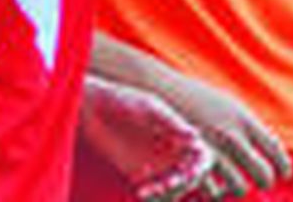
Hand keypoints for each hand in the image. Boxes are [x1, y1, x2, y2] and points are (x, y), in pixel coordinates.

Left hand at [80, 76, 212, 201]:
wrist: (91, 107)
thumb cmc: (122, 100)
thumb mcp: (148, 108)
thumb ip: (171, 123)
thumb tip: (195, 136)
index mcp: (178, 133)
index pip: (201, 156)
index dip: (201, 166)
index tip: (191, 171)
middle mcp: (170, 150)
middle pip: (190, 176)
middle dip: (183, 183)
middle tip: (169, 183)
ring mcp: (154, 163)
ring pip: (173, 187)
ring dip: (168, 192)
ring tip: (152, 189)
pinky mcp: (136, 173)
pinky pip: (151, 190)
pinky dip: (151, 194)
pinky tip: (140, 191)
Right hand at [158, 71, 291, 196]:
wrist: (155, 89)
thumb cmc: (192, 96)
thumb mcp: (226, 103)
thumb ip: (247, 127)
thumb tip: (269, 151)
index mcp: (243, 119)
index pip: (277, 152)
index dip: (283, 168)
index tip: (282, 173)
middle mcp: (231, 135)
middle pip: (264, 175)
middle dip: (263, 181)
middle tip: (258, 181)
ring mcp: (211, 150)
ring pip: (239, 188)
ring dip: (236, 187)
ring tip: (230, 183)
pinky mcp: (190, 162)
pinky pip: (212, 190)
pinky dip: (212, 189)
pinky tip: (208, 181)